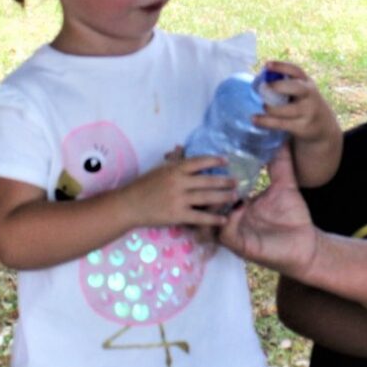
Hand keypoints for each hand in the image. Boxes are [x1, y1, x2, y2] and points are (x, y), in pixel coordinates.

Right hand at [116, 148, 240, 232]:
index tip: (226, 160)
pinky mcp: (177, 215)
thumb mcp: (158, 169)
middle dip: (224, 181)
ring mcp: (178, 199)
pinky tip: (224, 218)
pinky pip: (199, 217)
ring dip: (223, 197)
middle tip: (237, 181)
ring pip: (207, 197)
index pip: (199, 162)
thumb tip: (180, 148)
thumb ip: (173, 161)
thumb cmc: (143, 186)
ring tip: (235, 196)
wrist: (129, 205)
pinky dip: (213, 218)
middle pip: (207, 180)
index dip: (214, 160)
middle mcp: (179, 182)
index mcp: (174, 169)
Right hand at [217, 145, 320, 277]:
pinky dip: (228, 221)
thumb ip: (281, 163)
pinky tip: (238, 209)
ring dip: (213, 205)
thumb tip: (282, 138)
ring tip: (223, 192)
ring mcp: (234, 231)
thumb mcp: (285, 185)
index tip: (214, 159)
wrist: (307, 244)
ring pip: (208, 219)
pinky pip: (224, 233)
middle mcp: (232, 217)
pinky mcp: (240, 245)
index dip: (213, 175)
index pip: (218, 188)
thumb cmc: (294, 216)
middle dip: (206, 189)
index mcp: (238, 203)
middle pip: (207, 203)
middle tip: (213, 173)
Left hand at [251, 61, 336, 143]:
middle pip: (297, 88)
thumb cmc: (304, 104)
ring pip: (289, 110)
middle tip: (264, 87)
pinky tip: (255, 120)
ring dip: (272, 109)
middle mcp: (309, 95)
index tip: (267, 65)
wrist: (323, 126)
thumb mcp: (301, 91)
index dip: (282, 66)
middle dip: (280, 86)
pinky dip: (267, 122)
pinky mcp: (302, 127)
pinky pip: (282, 124)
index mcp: (306, 83)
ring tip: (263, 106)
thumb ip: (286, 86)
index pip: (296, 71)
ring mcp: (307, 112)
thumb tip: (258, 81)